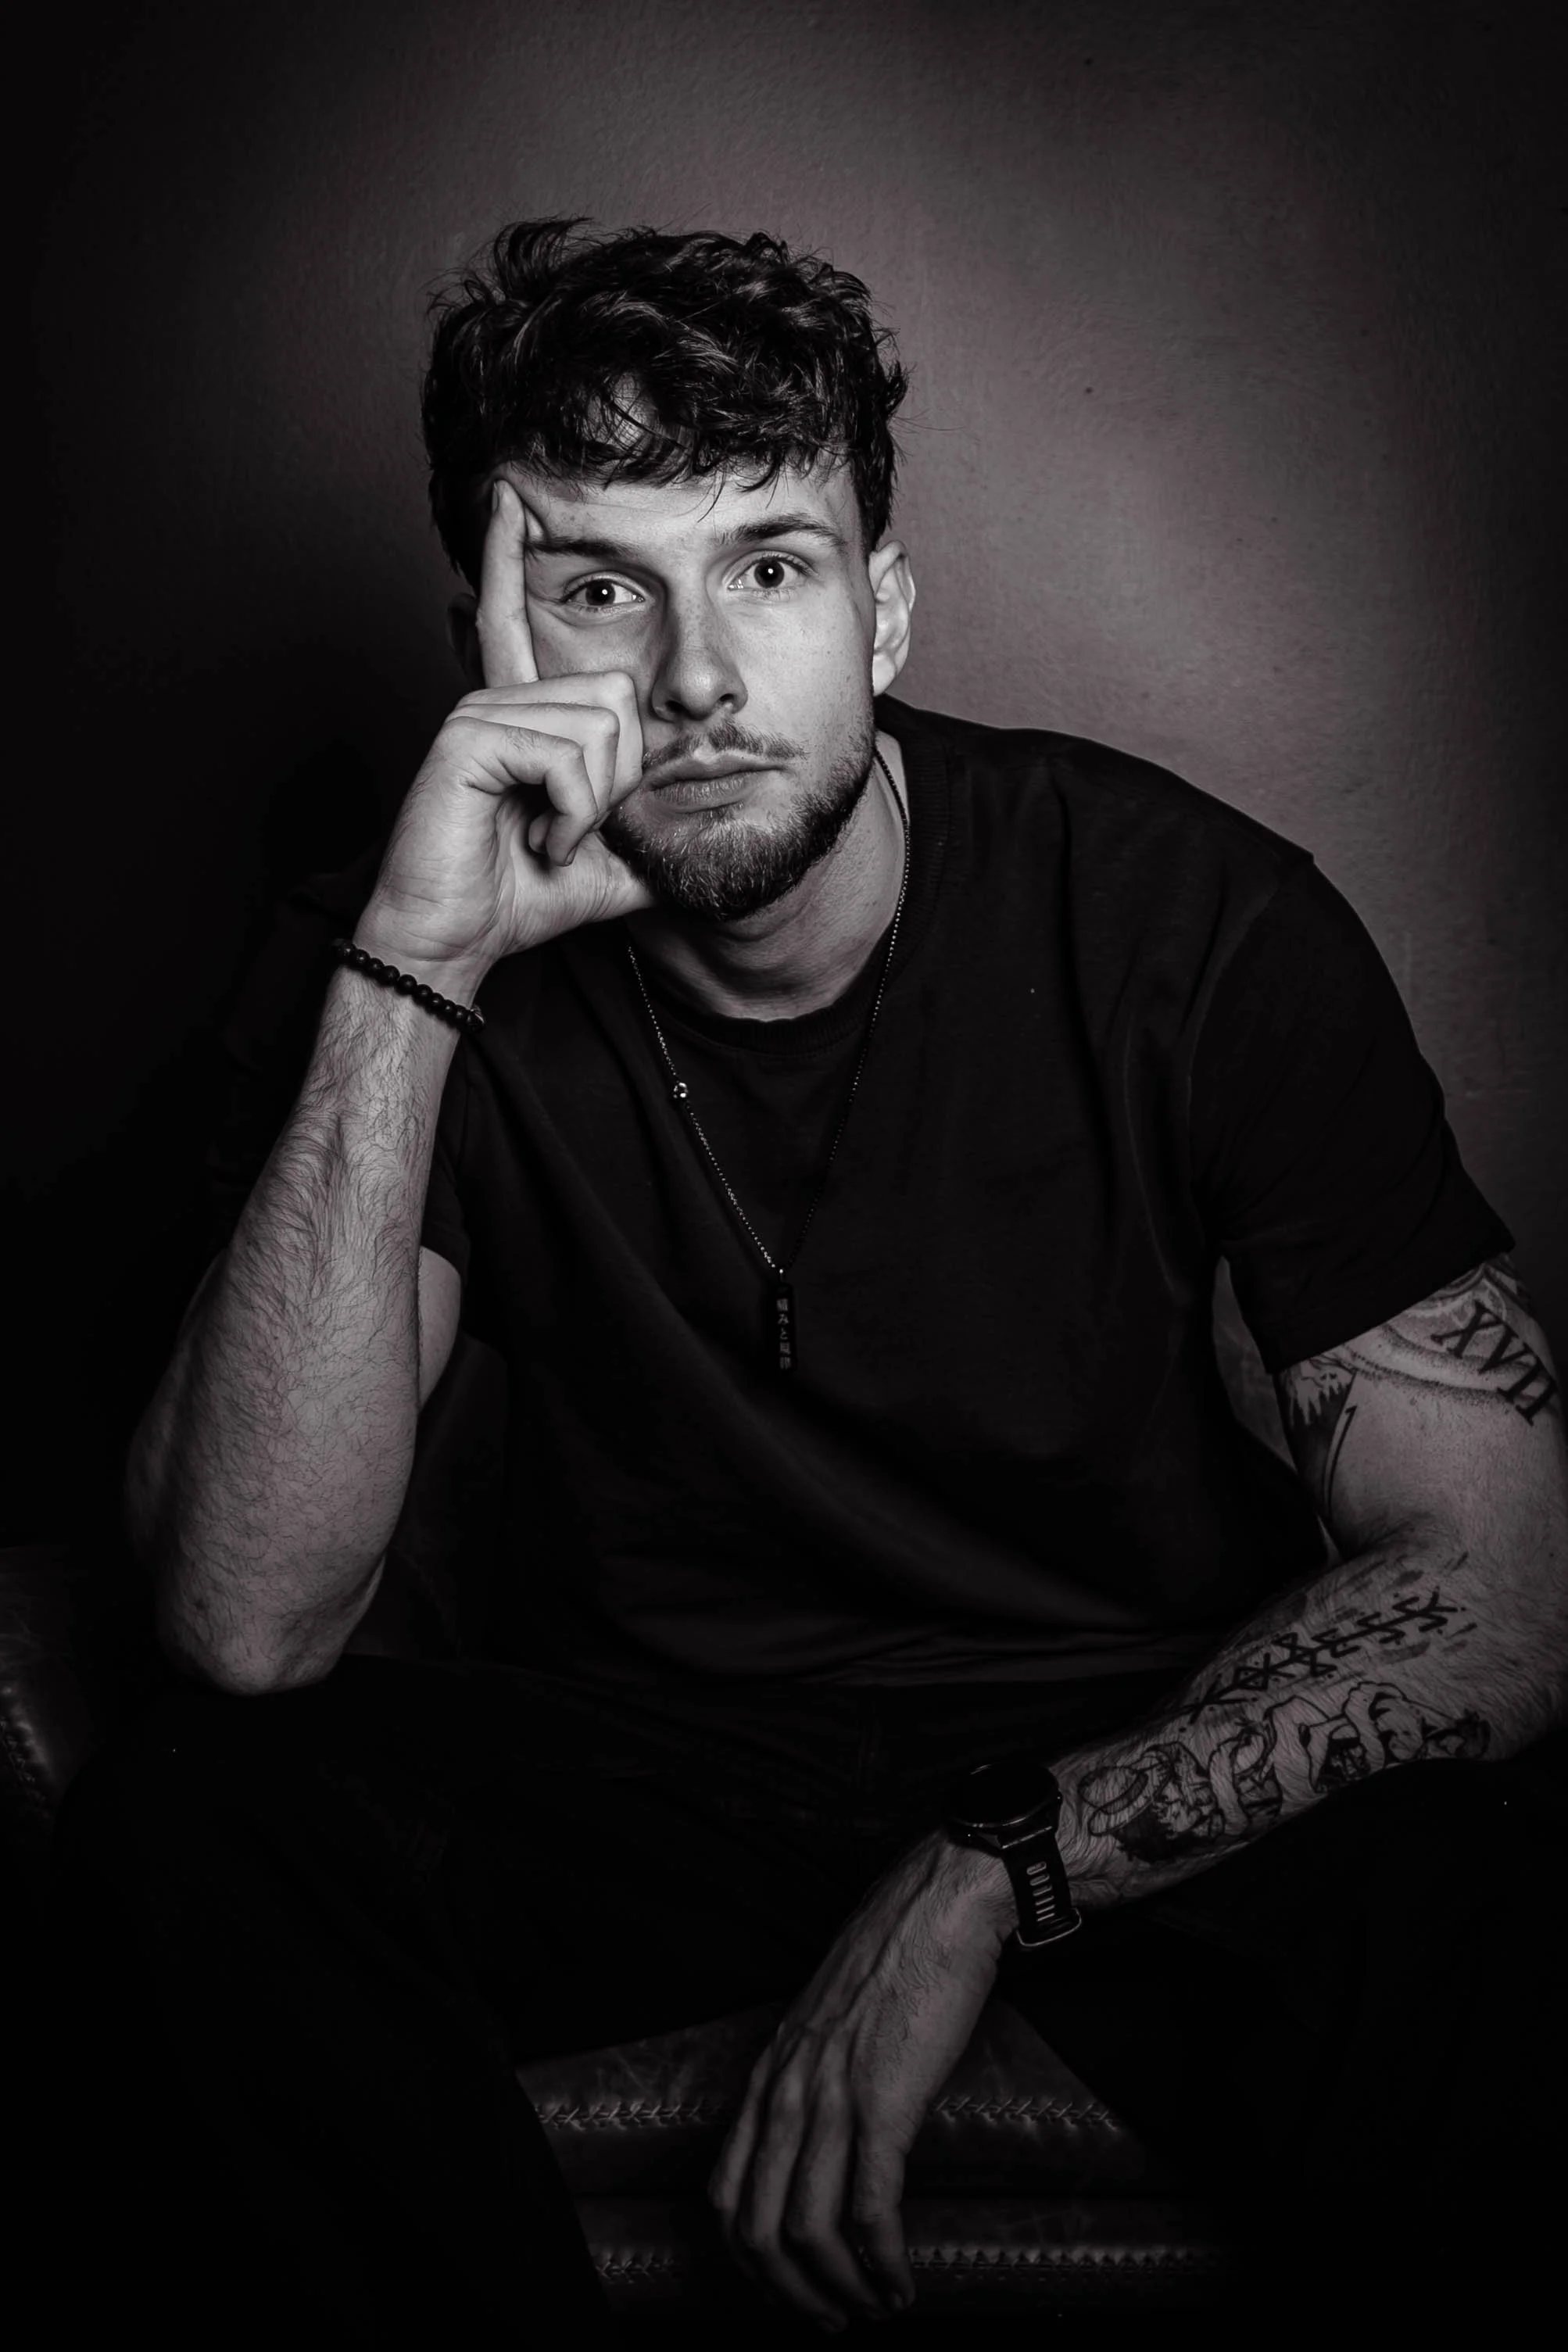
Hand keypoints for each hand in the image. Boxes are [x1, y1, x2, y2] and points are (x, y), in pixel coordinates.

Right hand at [358, 479, 653, 986]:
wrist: (456, 939)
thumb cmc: (521, 897)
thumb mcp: (614, 861)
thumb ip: (653, 824)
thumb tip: (711, 814)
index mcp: (526, 710)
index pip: (519, 606)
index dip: (511, 549)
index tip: (508, 493)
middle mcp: (500, 694)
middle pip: (621, 695)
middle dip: (617, 779)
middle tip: (566, 824)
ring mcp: (483, 710)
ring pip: (603, 728)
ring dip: (593, 807)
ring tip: (546, 834)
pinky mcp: (470, 737)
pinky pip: (568, 756)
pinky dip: (571, 812)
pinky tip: (536, 836)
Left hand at [708, 1830, 1012, 2331]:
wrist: (939, 1906)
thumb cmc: (894, 1958)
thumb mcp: (826, 2020)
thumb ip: (811, 2075)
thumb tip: (822, 2134)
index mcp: (770, 2073)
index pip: (726, 2195)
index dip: (750, 2261)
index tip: (786, 2287)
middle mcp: (787, 2091)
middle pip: (759, 2230)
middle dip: (792, 2294)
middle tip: (830, 2320)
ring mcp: (832, 2099)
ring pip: (809, 2233)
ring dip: (841, 2291)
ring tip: (873, 2309)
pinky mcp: (886, 2104)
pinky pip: (871, 2210)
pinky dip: (884, 2264)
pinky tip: (902, 2283)